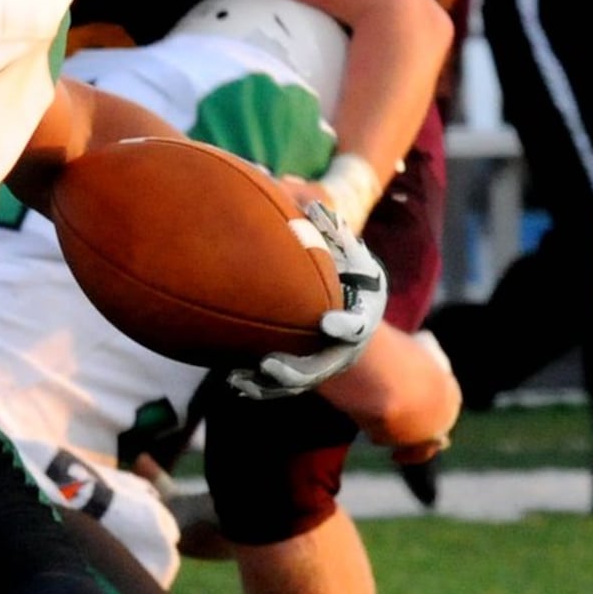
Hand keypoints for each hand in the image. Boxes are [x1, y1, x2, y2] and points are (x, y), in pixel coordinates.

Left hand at [226, 201, 387, 398]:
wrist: (352, 310)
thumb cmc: (352, 278)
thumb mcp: (353, 257)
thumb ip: (336, 236)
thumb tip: (314, 205)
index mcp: (360, 320)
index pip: (356, 328)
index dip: (344, 326)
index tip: (327, 325)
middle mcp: (341, 349)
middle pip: (319, 367)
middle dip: (294, 369)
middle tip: (268, 363)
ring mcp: (320, 366)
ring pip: (294, 384)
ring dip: (266, 384)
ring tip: (238, 377)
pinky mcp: (300, 374)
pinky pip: (277, 388)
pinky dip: (256, 386)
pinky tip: (233, 379)